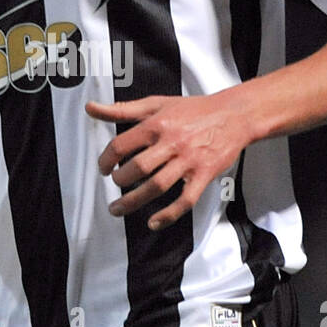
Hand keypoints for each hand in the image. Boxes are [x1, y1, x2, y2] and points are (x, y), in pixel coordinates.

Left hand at [86, 92, 249, 230]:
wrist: (233, 115)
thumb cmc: (195, 110)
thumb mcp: (156, 104)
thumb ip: (122, 110)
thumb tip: (92, 108)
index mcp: (157, 124)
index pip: (122, 145)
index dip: (106, 160)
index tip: (104, 168)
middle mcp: (172, 142)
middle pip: (137, 168)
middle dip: (120, 181)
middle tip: (115, 184)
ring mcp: (189, 161)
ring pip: (157, 186)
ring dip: (134, 201)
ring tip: (119, 208)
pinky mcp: (204, 175)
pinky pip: (185, 200)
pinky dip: (168, 214)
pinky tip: (154, 221)